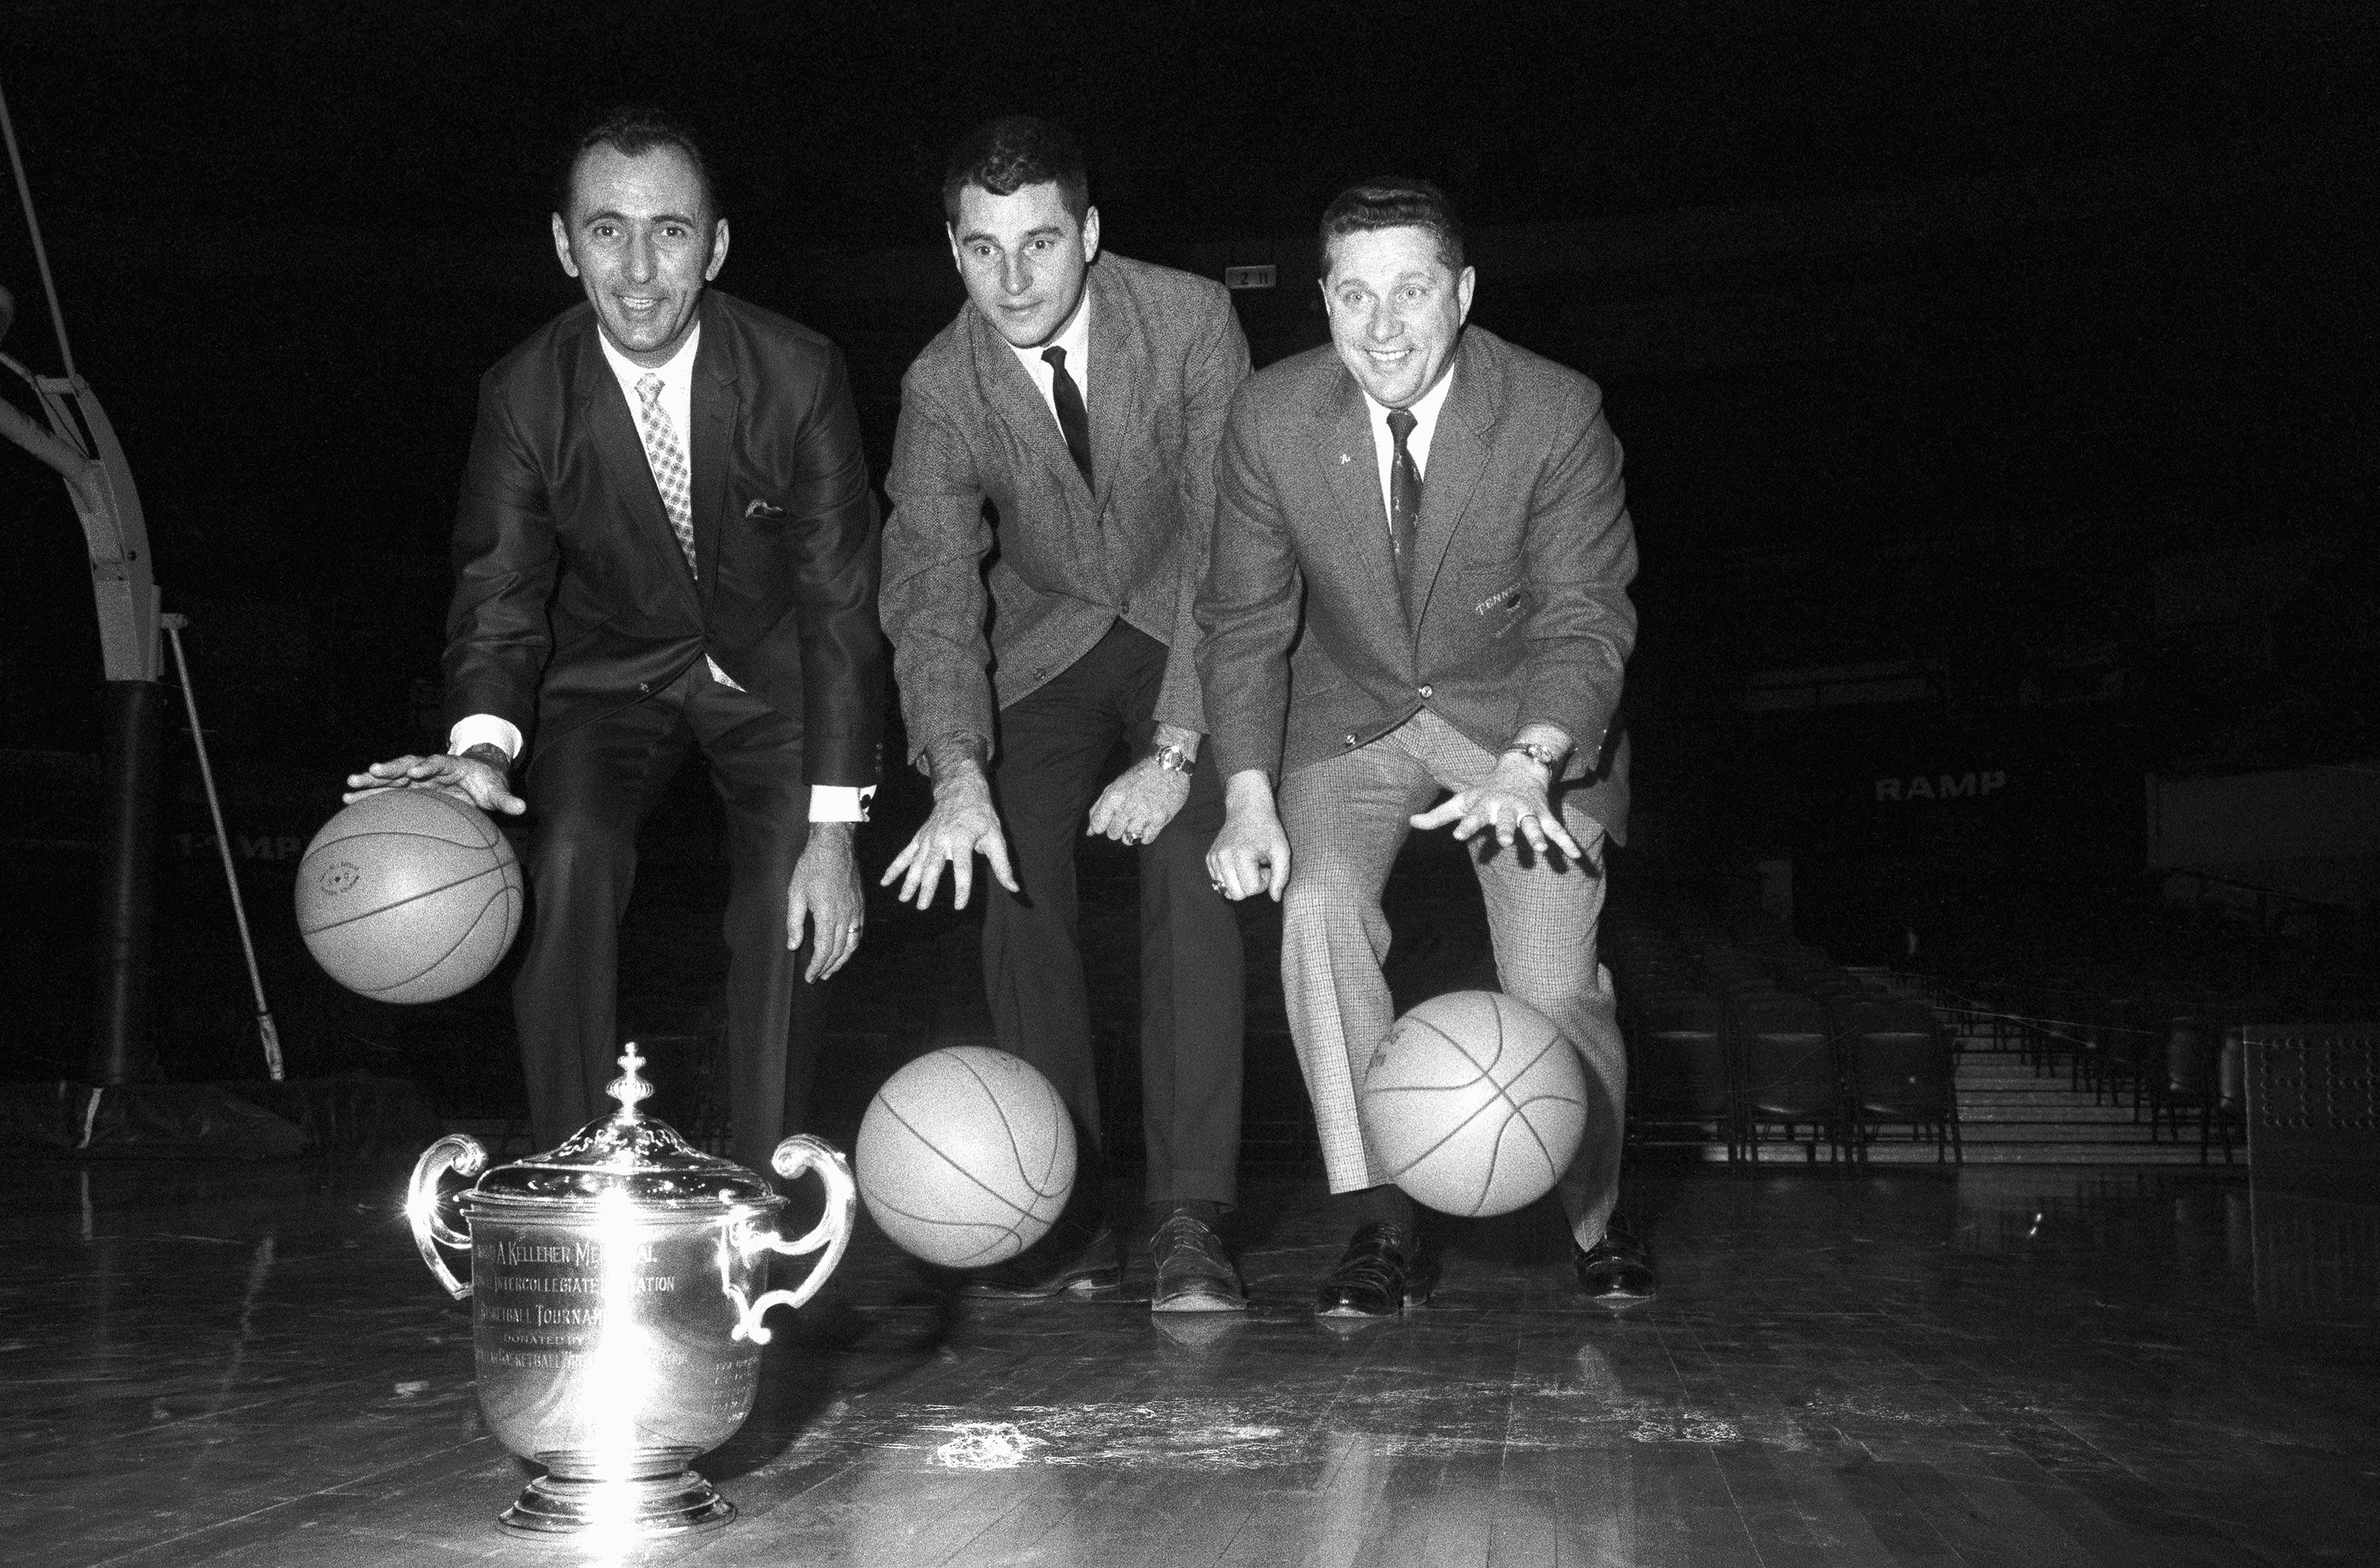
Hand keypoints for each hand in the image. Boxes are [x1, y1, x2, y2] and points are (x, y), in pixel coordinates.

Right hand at [342, 752, 524, 815]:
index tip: (417, 772)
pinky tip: (348, 800)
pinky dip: (368, 794)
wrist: (475, 777)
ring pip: (391, 776)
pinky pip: (386, 790)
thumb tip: (523, 808)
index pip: (438, 762)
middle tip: (371, 770)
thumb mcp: (496, 792)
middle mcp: (429, 769)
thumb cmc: (486, 785)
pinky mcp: (407, 788)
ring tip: (349, 784)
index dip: (428, 766)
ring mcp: (415, 778)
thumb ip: (505, 800)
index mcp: (450, 766)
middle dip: (390, 768)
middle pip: (407, 765)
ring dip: (371, 780)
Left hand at [786, 824, 863, 981]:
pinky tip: (845, 948)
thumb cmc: (812, 866)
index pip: (823, 949)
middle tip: (819, 976)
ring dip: (842, 960)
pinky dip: (852, 945)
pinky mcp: (860, 904)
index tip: (810, 976)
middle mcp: (845, 916)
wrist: (835, 845)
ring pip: (852, 943)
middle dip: (828, 967)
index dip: (817, 966)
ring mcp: (855, 910)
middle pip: (838, 950)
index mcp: (827, 915)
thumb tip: (793, 945)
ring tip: (833, 969)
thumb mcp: (795, 893)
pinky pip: (859, 931)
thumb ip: (794, 922)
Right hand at [879, 763, 1018, 909]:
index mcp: (962, 838)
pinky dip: (894, 868)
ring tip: (903, 899)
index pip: (962, 868)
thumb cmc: (981, 815)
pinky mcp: (920, 838)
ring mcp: (928, 838)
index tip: (959, 906)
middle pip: (933, 866)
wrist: (960, 790)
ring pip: (916, 862)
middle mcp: (942, 838)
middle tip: (922, 907)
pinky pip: (905, 854)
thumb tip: (1013, 888)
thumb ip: (1003, 865)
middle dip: (926, 887)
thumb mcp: (996, 837)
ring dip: (909, 881)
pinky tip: (884, 882)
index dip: (961, 888)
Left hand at [1086, 754, 1191, 846]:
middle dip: (1118, 828)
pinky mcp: (1160, 820)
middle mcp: (1127, 807)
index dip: (1103, 825)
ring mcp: (1144, 815)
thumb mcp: (1115, 786)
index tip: (1110, 819)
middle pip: (1112, 834)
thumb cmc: (1140, 776)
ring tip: (1139, 819)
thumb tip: (1089, 832)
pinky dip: (1146, 834)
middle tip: (1128, 817)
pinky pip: (1146, 840)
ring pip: (1128, 840)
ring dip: (1132, 833)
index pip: (1098, 826)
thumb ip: (1099, 808)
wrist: (1169, 765)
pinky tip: (1149, 822)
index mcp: (1113, 796)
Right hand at [1207, 770, 1289, 900]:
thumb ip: (1281, 876)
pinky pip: (1219, 882)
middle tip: (1258, 868)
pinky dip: (1231, 877)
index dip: (1263, 882)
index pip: (1251, 889)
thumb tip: (1275, 898)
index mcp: (1241, 856)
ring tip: (1249, 865)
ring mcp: (1213, 858)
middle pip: (1236, 895)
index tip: (1266, 866)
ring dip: (1240, 882)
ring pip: (1226, 891)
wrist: (1248, 808)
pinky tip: (1240, 862)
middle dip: (1251, 886)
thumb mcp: (1282, 850)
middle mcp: (1222, 858)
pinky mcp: (1209, 858)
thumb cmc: (1268, 829)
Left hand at [1410, 752, 1580, 857]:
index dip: (1465, 825)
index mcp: (1485, 805)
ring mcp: (1527, 812)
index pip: (1473, 817)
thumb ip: (1438, 816)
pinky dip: (1568, 843)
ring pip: (1533, 824)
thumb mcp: (1462, 800)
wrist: (1519, 768)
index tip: (1457, 836)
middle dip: (1506, 830)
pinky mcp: (1544, 815)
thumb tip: (1411, 823)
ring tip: (1543, 850)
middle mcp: (1507, 808)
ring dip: (1538, 836)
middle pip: (1507, 820)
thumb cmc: (1485, 790)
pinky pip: (1558, 830)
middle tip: (1505, 842)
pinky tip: (1577, 858)